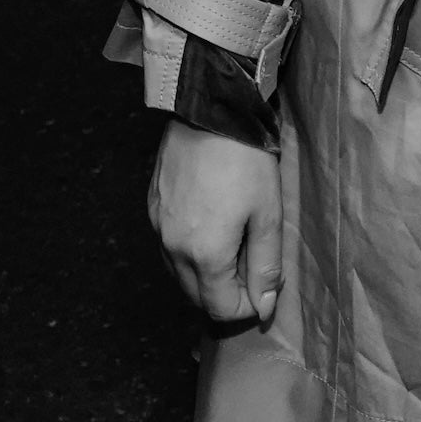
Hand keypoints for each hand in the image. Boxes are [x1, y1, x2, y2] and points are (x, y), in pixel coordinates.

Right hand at [148, 122, 282, 326]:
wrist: (210, 114)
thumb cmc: (247, 164)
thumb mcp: (268, 216)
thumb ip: (265, 266)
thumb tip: (263, 307)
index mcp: (204, 255)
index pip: (220, 308)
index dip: (246, 307)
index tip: (265, 287)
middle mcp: (172, 248)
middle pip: (196, 296)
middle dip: (225, 293)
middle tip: (252, 267)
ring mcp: (157, 228)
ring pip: (179, 273)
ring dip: (206, 274)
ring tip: (235, 245)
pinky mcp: (152, 208)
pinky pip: (169, 247)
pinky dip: (189, 252)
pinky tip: (211, 228)